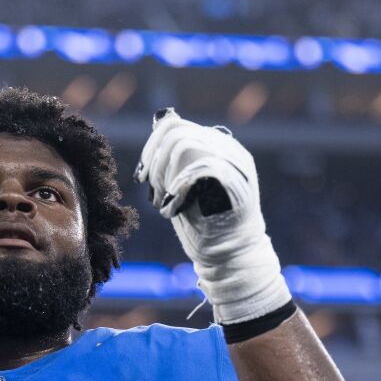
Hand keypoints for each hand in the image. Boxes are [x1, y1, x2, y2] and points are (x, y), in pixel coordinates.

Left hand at [136, 108, 289, 324]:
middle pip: (176, 132)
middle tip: (151, 188)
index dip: (152, 147)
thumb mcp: (185, 185)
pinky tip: (175, 206)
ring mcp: (235, 165)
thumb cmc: (205, 224)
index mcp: (217, 146)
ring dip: (163, 174)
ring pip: (184, 145)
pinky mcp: (237, 183)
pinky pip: (200, 166)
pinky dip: (179, 186)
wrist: (232, 256)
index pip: (175, 126)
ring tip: (165, 201)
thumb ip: (176, 158)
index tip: (143, 175)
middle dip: (154, 160)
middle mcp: (228, 149)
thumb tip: (160, 124)